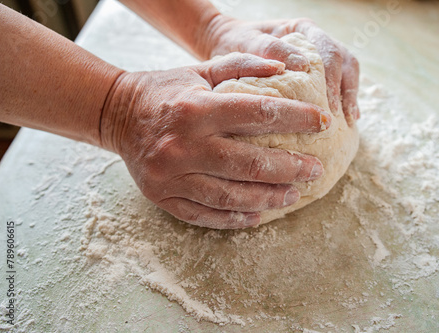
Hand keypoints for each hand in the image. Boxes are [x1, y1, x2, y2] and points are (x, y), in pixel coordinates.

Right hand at [100, 54, 330, 228]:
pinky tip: (257, 215)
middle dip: (290, 168)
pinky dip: (234, 218)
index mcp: (196, 109)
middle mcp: (183, 145)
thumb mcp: (200, 70)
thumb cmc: (166, 91)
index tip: (322, 124)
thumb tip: (283, 68)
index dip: (296, 119)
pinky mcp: (163, 196)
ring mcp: (171, 176)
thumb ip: (241, 65)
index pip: (257, 114)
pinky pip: (204, 215)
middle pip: (248, 164)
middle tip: (315, 170)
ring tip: (293, 195)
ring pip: (229, 196)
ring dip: (268, 198)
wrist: (117, 115)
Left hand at [207, 17, 359, 125]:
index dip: (334, 80)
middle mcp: (316, 41)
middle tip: (341, 119)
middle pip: (345, 63)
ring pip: (346, 73)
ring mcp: (318, 57)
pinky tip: (344, 121)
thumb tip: (302, 65)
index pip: (329, 52)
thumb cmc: (236, 42)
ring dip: (349, 98)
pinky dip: (342, 102)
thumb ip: (272, 49)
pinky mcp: (315, 74)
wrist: (225, 44)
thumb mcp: (249, 43)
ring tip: (348, 123)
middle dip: (347, 91)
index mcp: (304, 31)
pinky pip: (336, 86)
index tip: (330, 105)